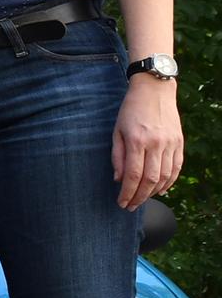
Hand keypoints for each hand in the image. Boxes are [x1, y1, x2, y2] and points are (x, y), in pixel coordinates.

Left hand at [114, 76, 184, 209]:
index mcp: (137, 141)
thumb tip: (118, 180)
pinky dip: (169, 182)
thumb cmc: (130, 110)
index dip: (127, 193)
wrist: (155, 91)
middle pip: (150, 180)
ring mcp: (170, 144)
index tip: (121, 203)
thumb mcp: (116, 131)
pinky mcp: (179, 143)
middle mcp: (156, 144)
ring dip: (154, 192)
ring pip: (165, 177)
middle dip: (139, 197)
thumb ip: (117, 156)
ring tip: (143, 199)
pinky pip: (176, 168)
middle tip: (130, 206)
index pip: (132, 175)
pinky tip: (160, 190)